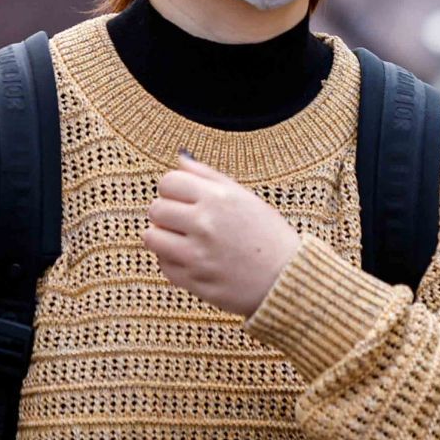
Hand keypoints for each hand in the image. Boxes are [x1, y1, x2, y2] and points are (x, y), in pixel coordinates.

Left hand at [145, 154, 300, 315]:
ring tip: (182, 240)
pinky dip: (173, 262)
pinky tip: (193, 259)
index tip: (183, 198)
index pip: (168, 182)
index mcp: (218, 198)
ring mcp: (197, 255)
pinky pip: (163, 265)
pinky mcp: (193, 281)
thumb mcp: (244, 197)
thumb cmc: (268, 234)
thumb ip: (208, 175)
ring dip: (163, 236)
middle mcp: (204, 224)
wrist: (287, 278)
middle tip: (183, 220)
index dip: (173, 189)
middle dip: (166, 212)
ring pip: (151, 237)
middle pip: (156, 208)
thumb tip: (180, 158)